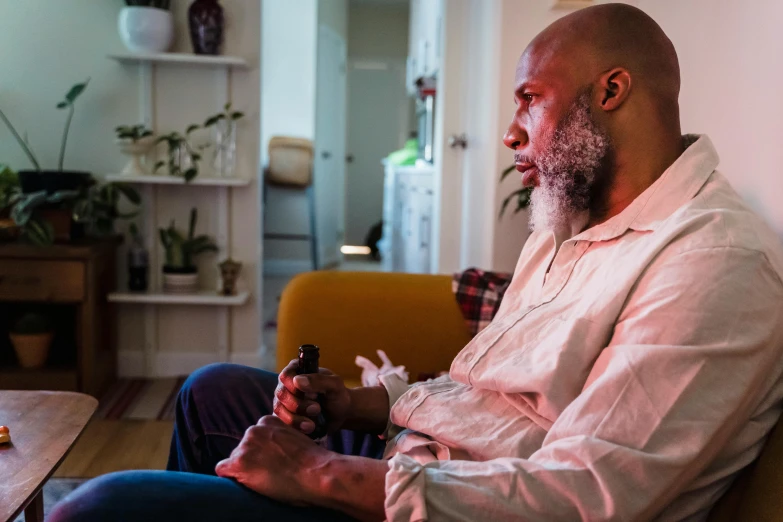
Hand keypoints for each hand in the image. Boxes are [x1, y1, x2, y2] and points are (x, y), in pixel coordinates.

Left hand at [215, 415, 330, 505]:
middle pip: (242, 448)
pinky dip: (231, 478)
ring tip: (263, 480)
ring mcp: (245, 446)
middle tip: (268, 473)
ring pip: (233, 460)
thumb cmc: (313, 461)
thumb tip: (277, 450)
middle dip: (251, 460)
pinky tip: (246, 484)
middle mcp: (253, 430)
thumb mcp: (297, 438)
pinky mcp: (239, 463)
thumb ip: (281, 438)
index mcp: (267, 421)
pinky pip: (222, 470)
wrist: (317, 473)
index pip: (254, 437)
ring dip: (243, 470)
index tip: (272, 462)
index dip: (261, 452)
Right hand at [274, 359, 351, 434]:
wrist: (340, 415)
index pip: (286, 376)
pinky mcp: (284, 417)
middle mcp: (287, 385)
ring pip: (279, 409)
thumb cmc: (337, 395)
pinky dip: (294, 427)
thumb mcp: (335, 385)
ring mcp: (284, 402)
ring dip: (295, 418)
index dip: (294, 386)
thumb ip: (319, 380)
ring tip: (312, 424)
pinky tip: (308, 429)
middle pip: (281, 394)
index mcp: (297, 370)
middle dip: (298, 405)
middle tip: (316, 409)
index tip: (312, 395)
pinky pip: (281, 422)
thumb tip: (297, 381)